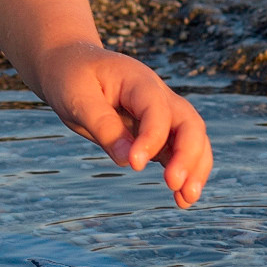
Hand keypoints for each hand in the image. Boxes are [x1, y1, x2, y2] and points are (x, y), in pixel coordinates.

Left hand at [40, 41, 211, 206]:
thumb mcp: (78, 98)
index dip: (151, 137)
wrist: (71, 66)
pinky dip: (186, 173)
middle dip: (187, 155)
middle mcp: (159, 96)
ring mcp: (162, 114)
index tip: (135, 164)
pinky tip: (181, 200)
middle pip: (189, 123)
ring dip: (195, 169)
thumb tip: (126, 160)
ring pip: (193, 139)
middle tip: (174, 184)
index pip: (157, 110)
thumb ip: (103, 126)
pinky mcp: (158, 132)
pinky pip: (180, 152)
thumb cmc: (72, 78)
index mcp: (139, 81)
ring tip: (185, 200)